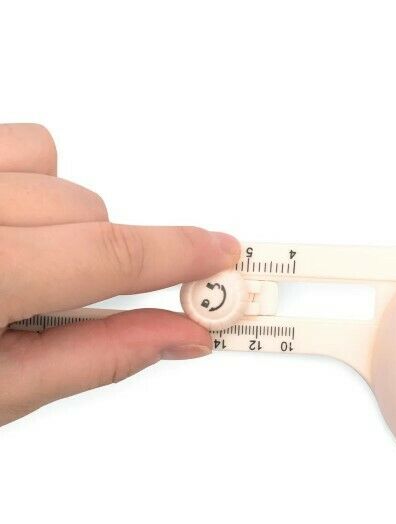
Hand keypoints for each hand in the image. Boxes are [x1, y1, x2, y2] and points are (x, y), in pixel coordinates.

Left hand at [0, 123, 239, 425]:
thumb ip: (98, 357)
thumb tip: (178, 335)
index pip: (108, 257)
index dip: (179, 255)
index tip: (221, 252)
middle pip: (88, 213)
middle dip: (104, 262)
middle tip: (76, 303)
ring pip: (53, 170)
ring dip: (65, 220)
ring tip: (24, 265)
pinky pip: (12, 142)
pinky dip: (27, 179)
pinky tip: (5, 222)